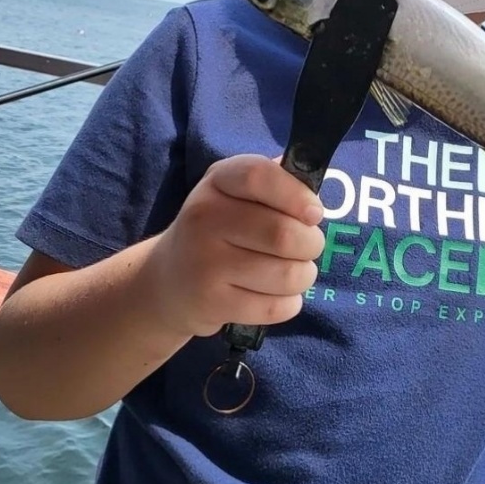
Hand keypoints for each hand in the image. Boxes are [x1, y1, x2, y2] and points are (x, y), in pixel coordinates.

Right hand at [147, 155, 324, 336]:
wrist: (170, 279)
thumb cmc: (219, 230)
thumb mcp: (235, 194)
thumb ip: (272, 184)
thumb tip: (309, 184)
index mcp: (217, 181)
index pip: (258, 176)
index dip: (296, 194)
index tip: (314, 214)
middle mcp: (204, 218)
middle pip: (283, 234)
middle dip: (311, 244)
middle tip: (306, 248)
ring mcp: (205, 263)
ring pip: (287, 275)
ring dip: (303, 276)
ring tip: (291, 272)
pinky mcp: (212, 303)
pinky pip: (275, 307)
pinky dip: (289, 303)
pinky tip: (275, 295)